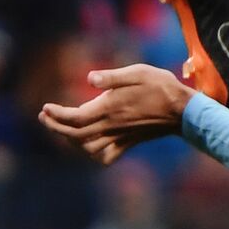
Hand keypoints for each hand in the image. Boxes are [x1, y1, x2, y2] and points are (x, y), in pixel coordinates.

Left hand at [39, 64, 196, 165]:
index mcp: (110, 108)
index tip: (45, 107)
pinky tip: (90, 143)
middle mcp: (112, 126)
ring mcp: (121, 137)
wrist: (183, 111)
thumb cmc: (161, 87)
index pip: (75, 118)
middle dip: (56, 127)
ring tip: (64, 127)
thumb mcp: (137, 73)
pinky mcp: (129, 142)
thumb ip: (111, 77)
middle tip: (45, 116)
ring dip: (72, 141)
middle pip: (76, 135)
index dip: (57, 115)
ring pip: (88, 148)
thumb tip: (89, 79)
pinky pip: (107, 156)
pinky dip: (94, 154)